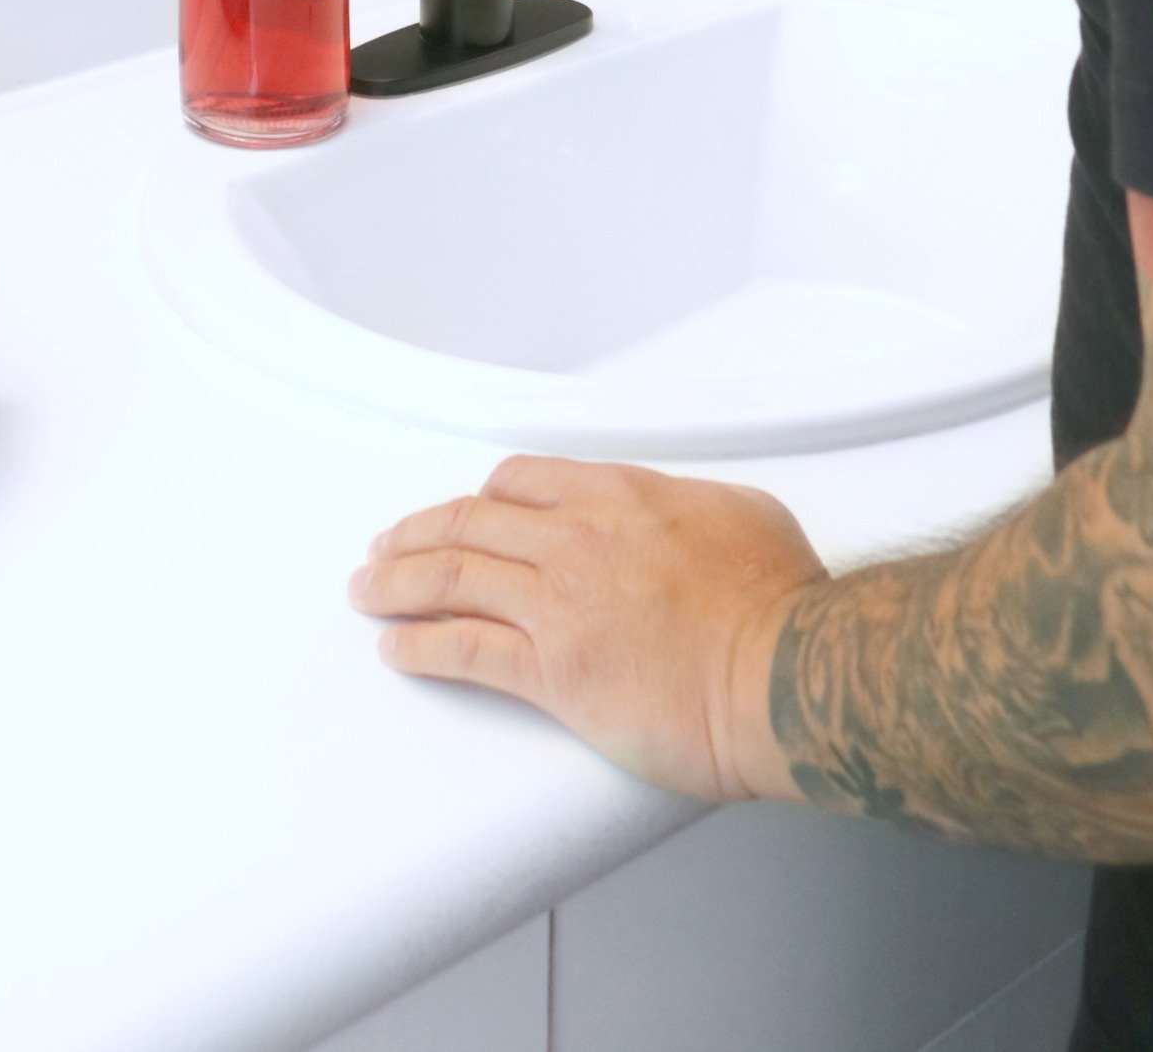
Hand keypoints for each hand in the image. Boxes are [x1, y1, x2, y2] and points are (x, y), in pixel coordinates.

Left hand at [349, 455, 823, 800]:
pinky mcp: (552, 671)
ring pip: (449, 577)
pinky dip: (419, 647)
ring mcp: (557, 603)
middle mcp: (575, 538)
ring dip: (396, 583)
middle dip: (415, 533)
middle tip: (385, 546)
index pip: (523, 482)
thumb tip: (682, 517)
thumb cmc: (779, 602)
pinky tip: (396, 650)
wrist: (786, 670)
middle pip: (469, 522)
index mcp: (618, 495)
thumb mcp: (742, 512)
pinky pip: (463, 649)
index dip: (482, 498)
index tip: (464, 511)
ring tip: (367, 591)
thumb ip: (690, 505)